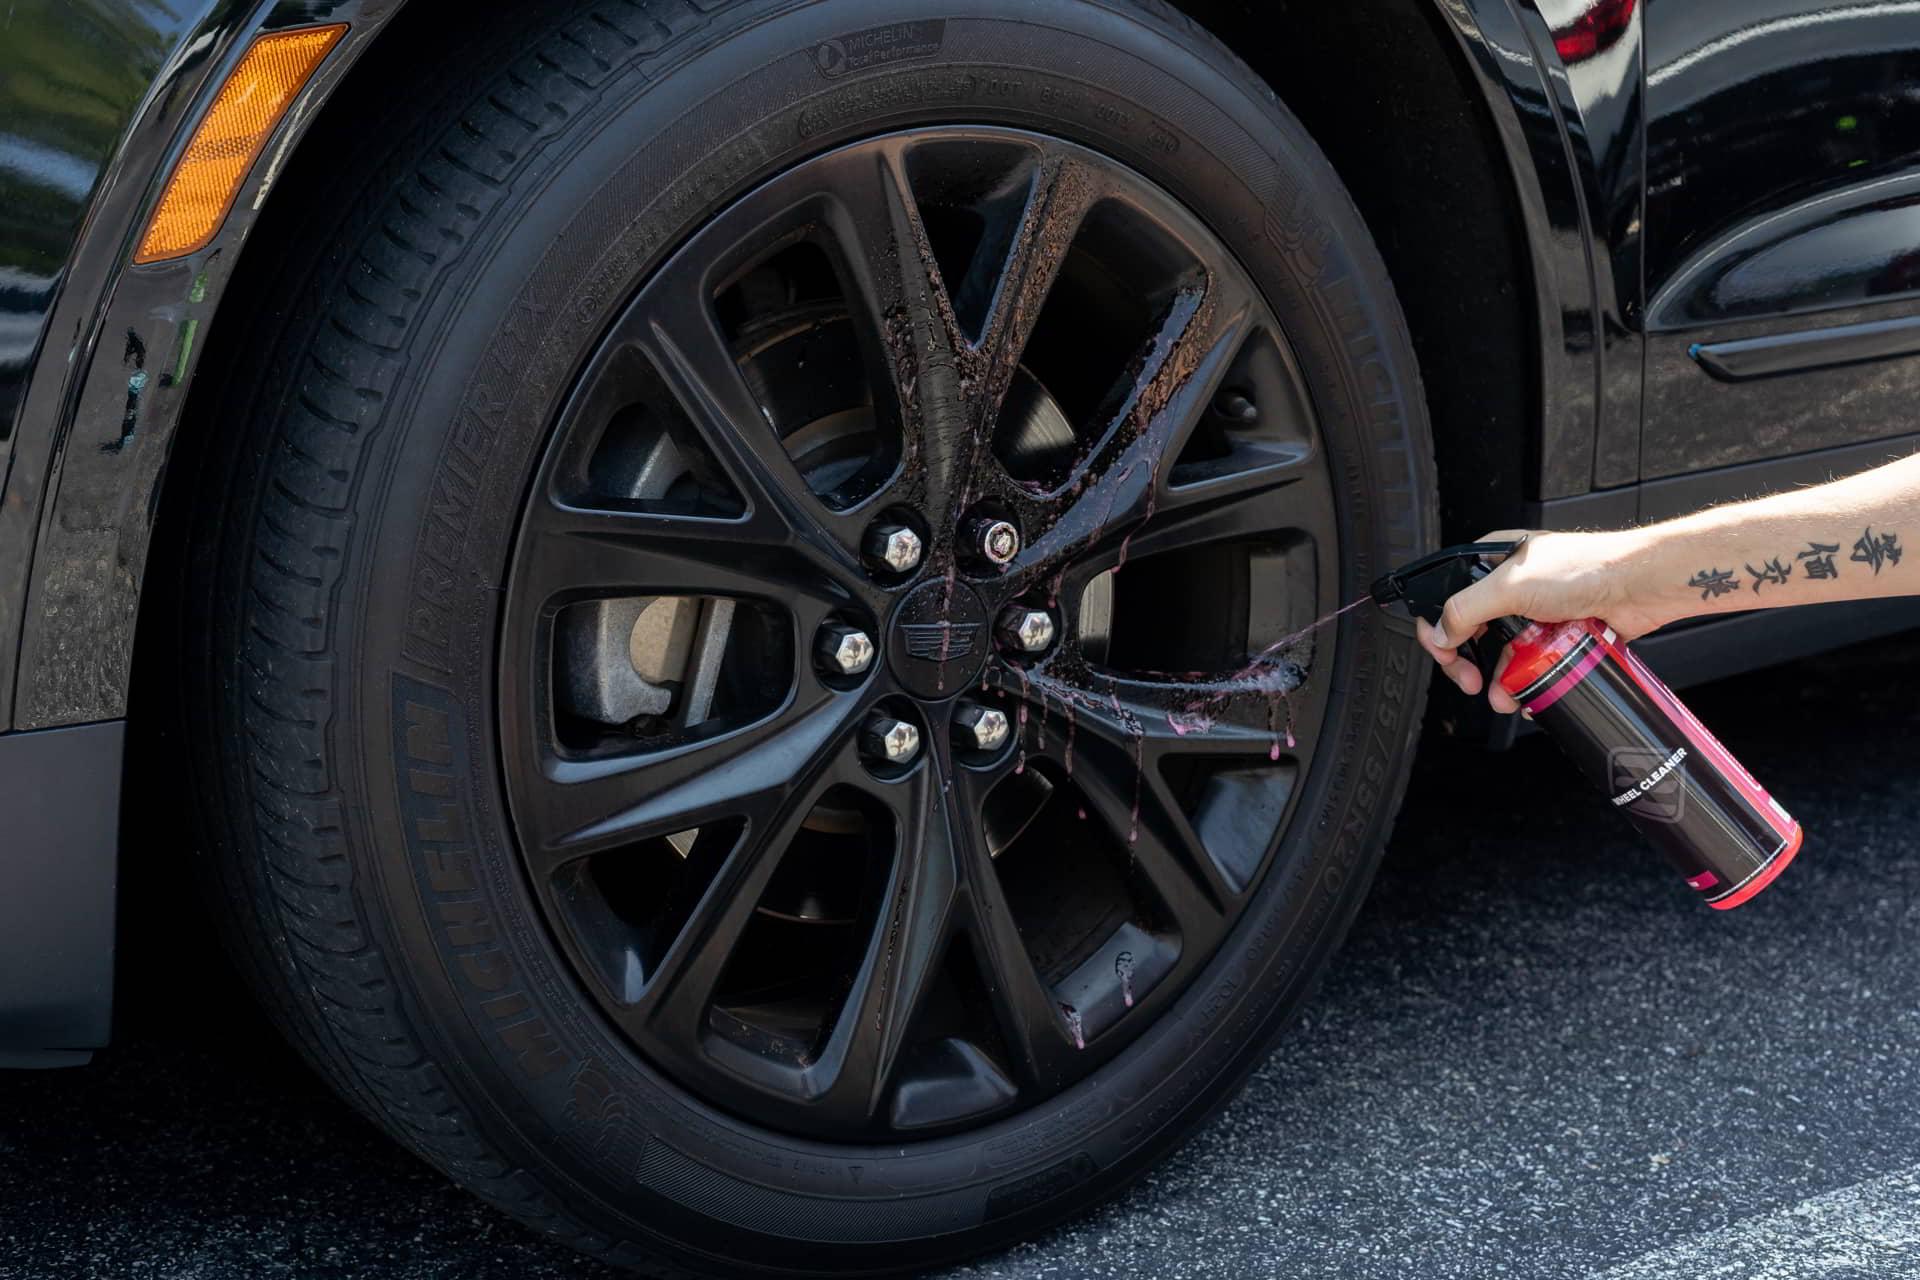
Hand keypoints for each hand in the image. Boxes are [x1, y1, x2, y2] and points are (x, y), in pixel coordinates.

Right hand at [1416, 528, 1671, 713]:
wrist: (1640, 586)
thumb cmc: (1587, 567)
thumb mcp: (1510, 585)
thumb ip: (1465, 609)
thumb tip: (1440, 633)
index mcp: (1493, 561)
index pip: (1448, 596)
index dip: (1439, 628)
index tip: (1445, 653)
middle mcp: (1512, 586)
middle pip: (1472, 630)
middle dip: (1468, 661)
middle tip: (1469, 679)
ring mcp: (1536, 611)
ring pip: (1503, 653)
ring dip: (1499, 679)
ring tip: (1502, 697)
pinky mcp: (1558, 634)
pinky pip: (1533, 663)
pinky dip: (1527, 681)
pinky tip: (1526, 693)